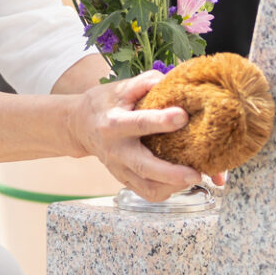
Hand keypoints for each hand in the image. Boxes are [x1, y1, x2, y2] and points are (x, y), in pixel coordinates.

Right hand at [66, 70, 203, 203]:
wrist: (79, 126)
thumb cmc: (104, 103)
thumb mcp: (120, 87)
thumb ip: (145, 82)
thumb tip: (172, 81)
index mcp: (114, 123)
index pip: (139, 123)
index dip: (161, 120)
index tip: (183, 116)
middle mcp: (116, 150)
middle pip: (144, 166)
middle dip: (171, 173)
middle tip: (196, 173)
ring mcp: (119, 168)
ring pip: (147, 186)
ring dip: (173, 186)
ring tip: (194, 177)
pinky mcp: (124, 179)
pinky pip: (146, 193)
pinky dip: (166, 191)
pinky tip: (180, 182)